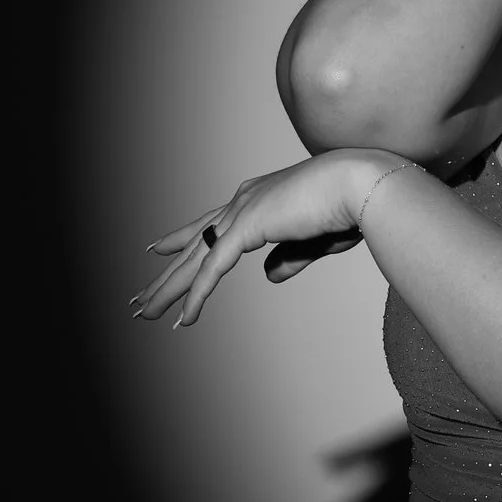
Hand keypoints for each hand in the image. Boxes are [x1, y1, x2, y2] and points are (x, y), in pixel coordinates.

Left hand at [130, 149, 405, 327]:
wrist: (360, 183)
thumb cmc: (350, 207)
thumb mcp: (315, 240)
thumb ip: (288, 258)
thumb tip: (268, 277)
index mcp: (258, 197)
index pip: (211, 223)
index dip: (181, 239)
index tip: (156, 250)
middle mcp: (242, 201)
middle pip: (193, 244)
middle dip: (166, 273)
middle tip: (140, 296)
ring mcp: (241, 213)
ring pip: (193, 260)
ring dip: (168, 290)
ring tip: (144, 312)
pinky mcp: (245, 228)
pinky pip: (212, 271)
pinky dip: (197, 297)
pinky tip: (185, 318)